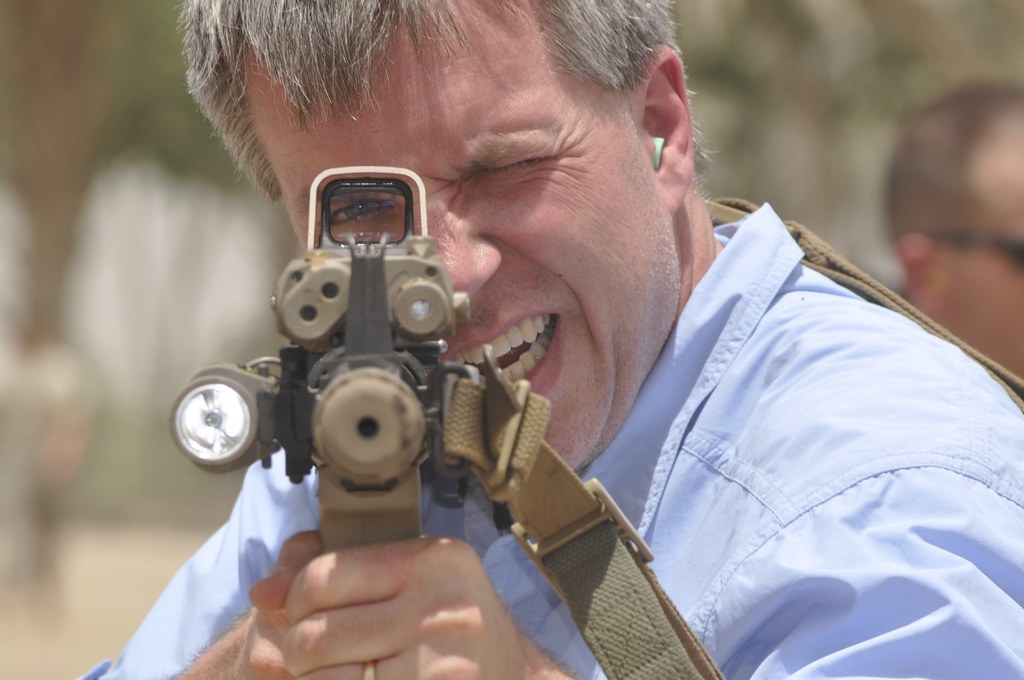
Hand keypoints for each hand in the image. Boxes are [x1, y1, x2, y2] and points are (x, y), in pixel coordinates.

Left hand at [250, 531, 570, 678]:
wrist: (515, 675)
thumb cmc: (449, 628)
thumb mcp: (407, 583)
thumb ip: (333, 574)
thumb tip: (262, 593)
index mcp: (434, 559)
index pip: (323, 576)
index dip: (294, 602)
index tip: (303, 615)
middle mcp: (444, 605)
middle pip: (315, 636)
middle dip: (298, 655)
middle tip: (312, 659)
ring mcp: (444, 661)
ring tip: (342, 674)